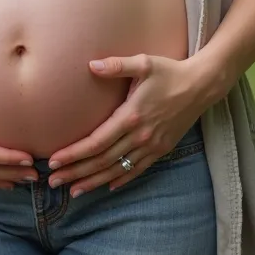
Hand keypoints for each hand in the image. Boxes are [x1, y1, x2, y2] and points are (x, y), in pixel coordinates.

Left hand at [46, 53, 206, 195]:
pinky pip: (137, 170)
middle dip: (76, 172)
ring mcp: (152, 146)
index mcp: (131, 116)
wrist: (201, 86)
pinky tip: (108, 186)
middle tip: (53, 182)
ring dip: (94, 181)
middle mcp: (140, 136)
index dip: (74, 153)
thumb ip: (116, 65)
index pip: (97, 142)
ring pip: (118, 170)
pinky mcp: (161, 149)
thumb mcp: (144, 62)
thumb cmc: (170, 71)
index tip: (54, 160)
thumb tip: (91, 65)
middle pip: (102, 161)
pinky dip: (121, 180)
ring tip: (73, 191)